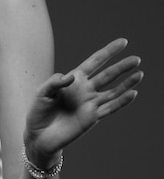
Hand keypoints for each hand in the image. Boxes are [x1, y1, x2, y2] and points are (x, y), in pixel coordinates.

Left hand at [24, 38, 142, 166]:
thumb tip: (72, 77)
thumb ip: (55, 81)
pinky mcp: (92, 117)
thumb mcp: (42, 92)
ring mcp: (90, 103)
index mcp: (74, 79)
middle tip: (137, 59)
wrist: (39, 135)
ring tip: (139, 74)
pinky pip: (110, 108)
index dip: (108, 52)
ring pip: (113, 91)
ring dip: (127, 83)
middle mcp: (85, 89)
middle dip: (122, 66)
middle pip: (108, 75)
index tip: (123, 42)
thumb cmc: (40, 111)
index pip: (95, 61)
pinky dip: (122, 101)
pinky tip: (133, 93)